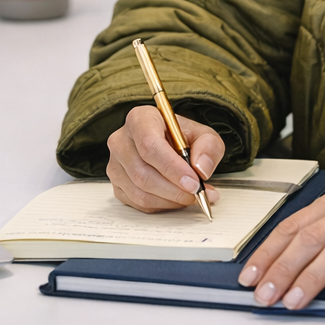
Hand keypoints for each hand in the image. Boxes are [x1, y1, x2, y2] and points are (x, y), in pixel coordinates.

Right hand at [105, 105, 225, 212]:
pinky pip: (138, 202)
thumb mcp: (203, 134)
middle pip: (143, 172)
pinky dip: (162, 205)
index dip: (172, 167)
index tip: (193, 181)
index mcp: (140, 119)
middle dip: (174, 189)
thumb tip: (201, 169)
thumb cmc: (181, 137)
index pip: (149, 145)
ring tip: (192, 196)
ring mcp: (115, 164)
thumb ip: (208, 147)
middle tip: (197, 193)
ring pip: (140, 191)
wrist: (168, 144)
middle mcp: (121, 140)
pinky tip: (176, 198)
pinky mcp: (116, 184)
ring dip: (170, 200)